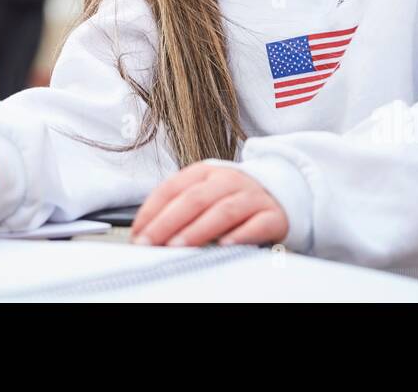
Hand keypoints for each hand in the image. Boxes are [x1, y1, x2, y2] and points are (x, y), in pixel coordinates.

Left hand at [130, 161, 288, 247]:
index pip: (172, 188)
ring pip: (223, 210)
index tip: (138, 233)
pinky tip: (226, 246)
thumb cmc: (231, 197)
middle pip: (195, 198)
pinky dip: (241, 235)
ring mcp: (251, 196)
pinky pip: (257, 224)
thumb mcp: (204, 194)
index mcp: (205, 172)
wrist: (279, 191)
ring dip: (198, 229)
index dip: (152, 210)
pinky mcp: (273, 215)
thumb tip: (147, 234)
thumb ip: (178, 209)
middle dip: (168, 222)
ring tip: (179, 246)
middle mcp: (227, 180)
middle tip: (151, 243)